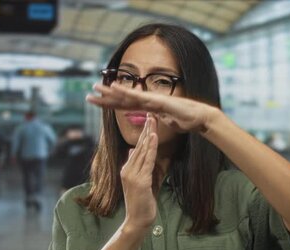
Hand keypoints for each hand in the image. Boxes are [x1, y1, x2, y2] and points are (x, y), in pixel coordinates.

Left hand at [86, 83, 219, 133]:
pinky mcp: (157, 100)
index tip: (98, 102)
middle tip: (89, 93)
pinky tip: (113, 86)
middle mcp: (148, 101)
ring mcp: (152, 99)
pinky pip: (138, 96)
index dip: (111, 103)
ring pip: (127, 96)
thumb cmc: (187, 121)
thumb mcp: (167, 123)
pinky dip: (125, 91)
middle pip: (123, 99)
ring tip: (95, 87)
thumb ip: (158, 120)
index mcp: (148, 107)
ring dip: (110, 91)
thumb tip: (153, 121)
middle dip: (105, 96)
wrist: (200, 118)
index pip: (126, 105)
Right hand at [121, 115, 158, 231]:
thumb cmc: (141, 202)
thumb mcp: (139, 181)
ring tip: (153, 120)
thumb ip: (138, 165)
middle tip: (151, 113)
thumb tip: (133, 150)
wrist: (138, 219)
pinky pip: (147, 161)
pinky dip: (151, 148)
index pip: (137, 147)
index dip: (143, 133)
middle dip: (146, 128)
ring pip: (143, 150)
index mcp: (127, 169)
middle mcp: (127, 169)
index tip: (149, 119)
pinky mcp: (140, 181)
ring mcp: (132, 175)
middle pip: (139, 145)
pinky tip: (154, 137)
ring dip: (149, 134)